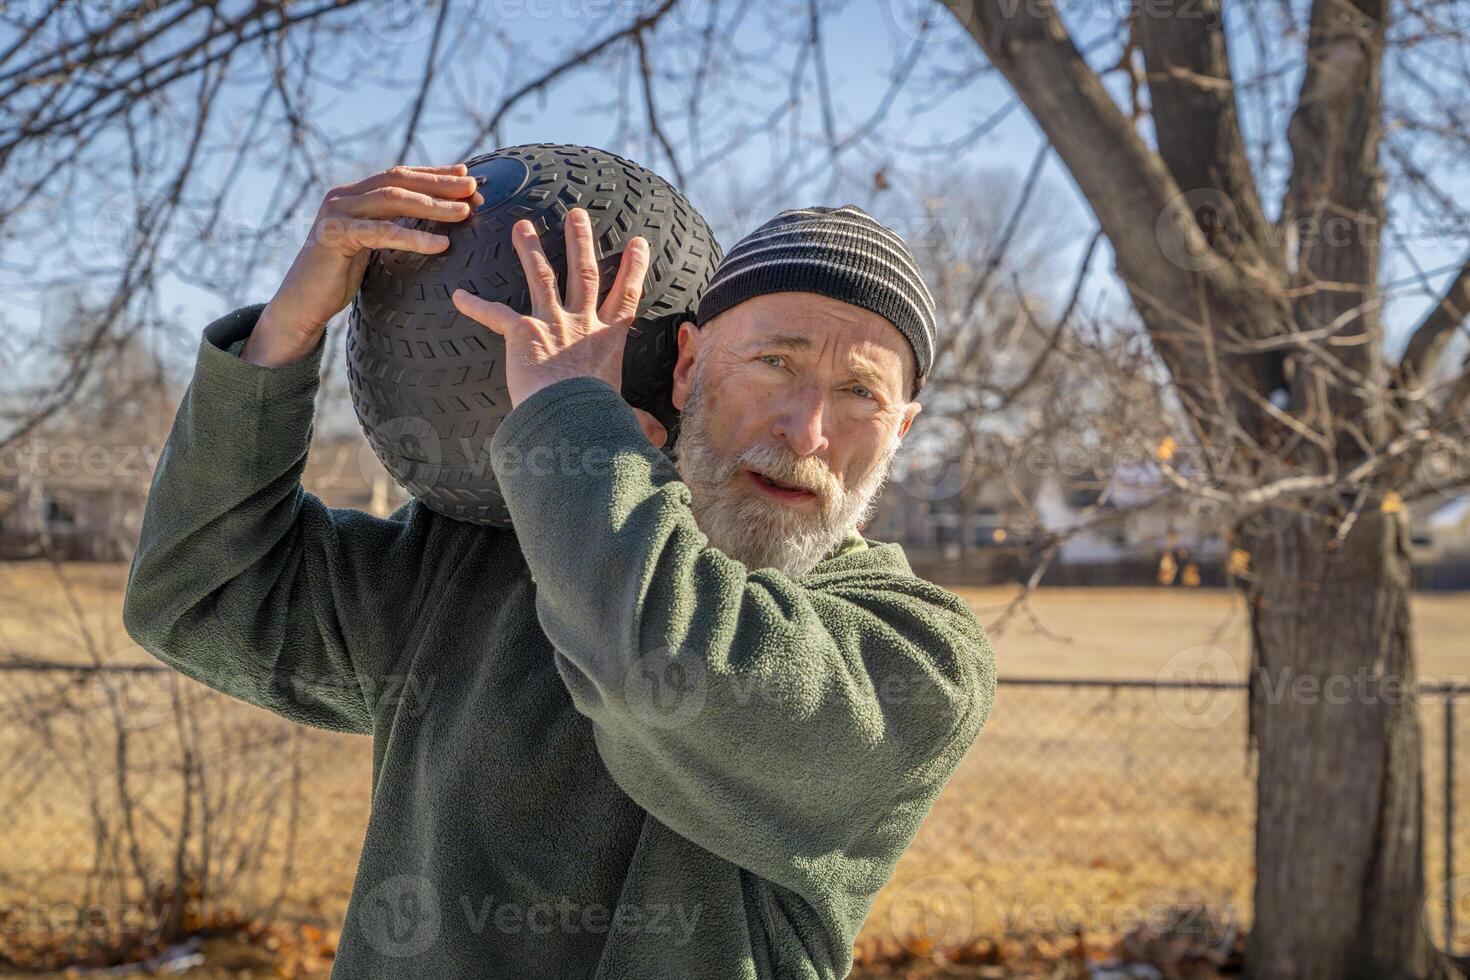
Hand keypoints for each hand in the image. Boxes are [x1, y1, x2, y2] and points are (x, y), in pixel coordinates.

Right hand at [243, 163, 480, 367]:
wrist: (302, 303)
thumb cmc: (339, 277)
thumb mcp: (370, 245)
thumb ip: (391, 226)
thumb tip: (431, 218)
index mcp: (354, 194)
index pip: (400, 176)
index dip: (434, 174)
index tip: (468, 175)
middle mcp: (344, 196)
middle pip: (399, 181)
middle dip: (440, 184)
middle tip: (474, 188)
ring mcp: (337, 213)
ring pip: (392, 200)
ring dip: (432, 205)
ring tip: (464, 212)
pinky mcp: (335, 236)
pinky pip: (381, 233)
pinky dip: (413, 237)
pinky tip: (440, 244)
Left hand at [450, 207, 666, 447]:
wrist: (569, 418)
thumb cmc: (599, 418)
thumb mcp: (625, 417)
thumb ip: (639, 422)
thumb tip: (657, 438)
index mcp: (608, 340)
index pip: (626, 295)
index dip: (634, 268)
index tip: (638, 243)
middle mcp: (582, 324)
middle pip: (584, 273)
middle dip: (582, 241)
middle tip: (578, 213)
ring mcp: (552, 324)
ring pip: (542, 277)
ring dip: (532, 249)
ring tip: (522, 226)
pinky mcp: (523, 333)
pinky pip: (495, 314)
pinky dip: (474, 305)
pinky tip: (457, 295)